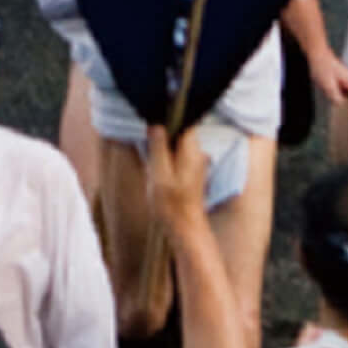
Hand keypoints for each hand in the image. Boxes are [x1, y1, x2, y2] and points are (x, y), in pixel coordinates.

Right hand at [143, 120, 207, 240]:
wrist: (186, 230)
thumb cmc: (171, 204)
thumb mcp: (159, 174)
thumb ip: (158, 148)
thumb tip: (156, 125)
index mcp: (191, 149)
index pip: (184, 121)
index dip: (169, 117)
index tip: (155, 119)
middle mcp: (198, 154)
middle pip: (181, 132)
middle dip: (165, 134)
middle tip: (149, 143)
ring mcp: (197, 164)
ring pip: (180, 145)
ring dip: (166, 148)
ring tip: (153, 159)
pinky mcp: (194, 175)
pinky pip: (181, 157)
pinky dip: (170, 159)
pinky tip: (159, 170)